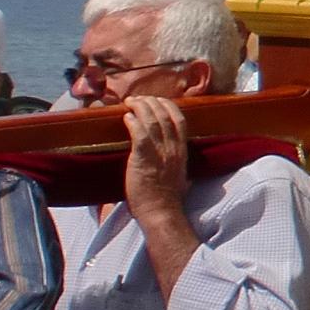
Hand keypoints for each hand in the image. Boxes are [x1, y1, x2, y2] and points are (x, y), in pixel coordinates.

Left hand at [121, 95, 194, 228]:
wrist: (160, 211)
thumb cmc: (168, 198)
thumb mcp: (180, 176)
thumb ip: (177, 163)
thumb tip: (176, 161)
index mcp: (182, 151)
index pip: (179, 120)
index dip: (168, 106)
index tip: (158, 100)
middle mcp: (173, 148)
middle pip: (165, 116)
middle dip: (151, 102)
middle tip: (139, 98)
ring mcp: (160, 152)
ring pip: (152, 121)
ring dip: (141, 108)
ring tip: (130, 103)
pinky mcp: (144, 158)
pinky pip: (140, 134)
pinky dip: (133, 122)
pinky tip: (127, 117)